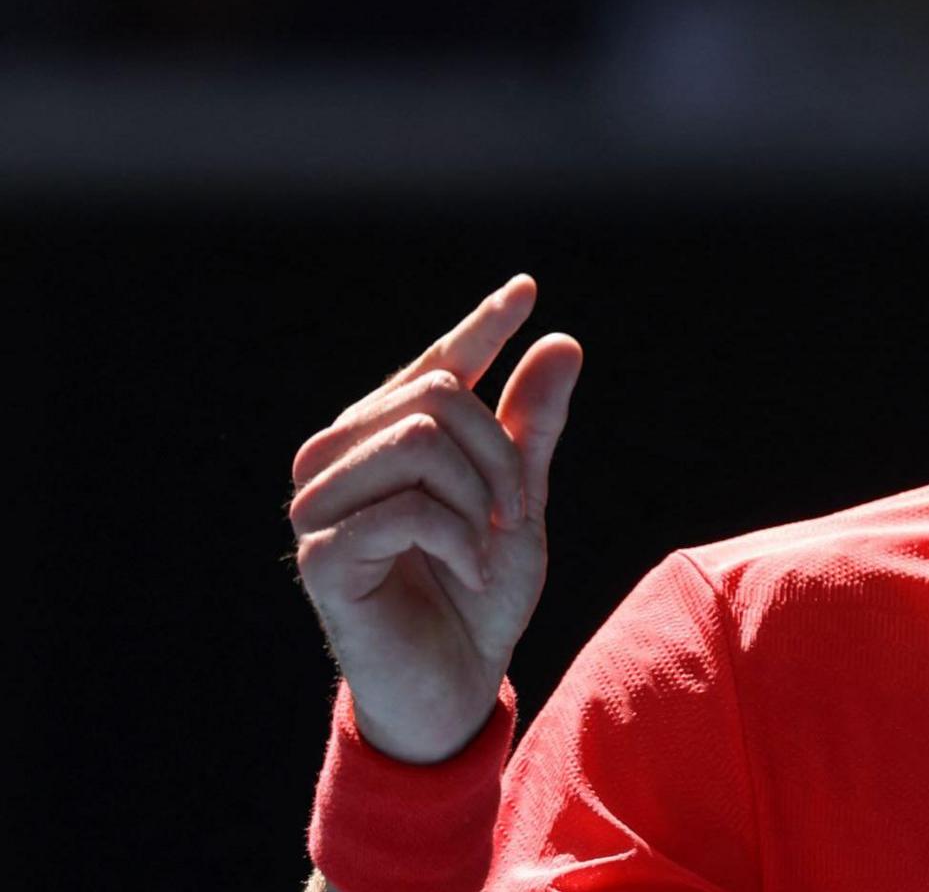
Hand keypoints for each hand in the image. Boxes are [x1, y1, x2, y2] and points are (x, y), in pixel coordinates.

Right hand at [290, 274, 582, 762]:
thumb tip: (560, 340)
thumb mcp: (520, 499)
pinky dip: (462, 540)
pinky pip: (410, 506)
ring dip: (479, 499)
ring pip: (420, 440)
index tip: (528, 290)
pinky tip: (465, 573)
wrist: (454, 685)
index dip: (481, 327)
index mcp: (382, 441)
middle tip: (514, 515)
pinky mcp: (321, 554)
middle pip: (434, 396)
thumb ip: (530, 426)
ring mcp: (320, 506)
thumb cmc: (478, 594)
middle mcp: (338, 460)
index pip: (433, 367)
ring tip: (483, 548)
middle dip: (501, 454)